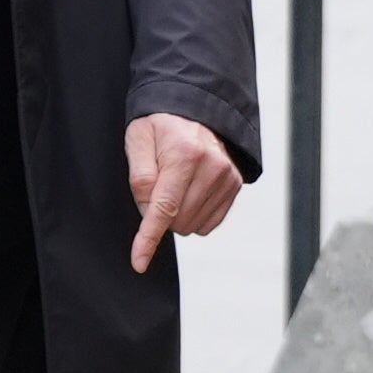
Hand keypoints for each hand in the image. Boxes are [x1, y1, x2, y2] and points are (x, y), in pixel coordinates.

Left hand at [126, 114, 244, 271]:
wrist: (197, 110)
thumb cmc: (162, 125)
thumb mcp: (138, 139)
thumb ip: (140, 176)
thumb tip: (149, 212)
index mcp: (183, 154)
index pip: (164, 208)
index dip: (148, 238)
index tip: (139, 262)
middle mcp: (211, 167)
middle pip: (177, 220)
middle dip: (159, 214)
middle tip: (156, 186)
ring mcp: (226, 178)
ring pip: (193, 226)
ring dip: (177, 216)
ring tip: (175, 185)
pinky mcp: (234, 186)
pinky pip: (208, 224)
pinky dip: (193, 217)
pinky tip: (190, 194)